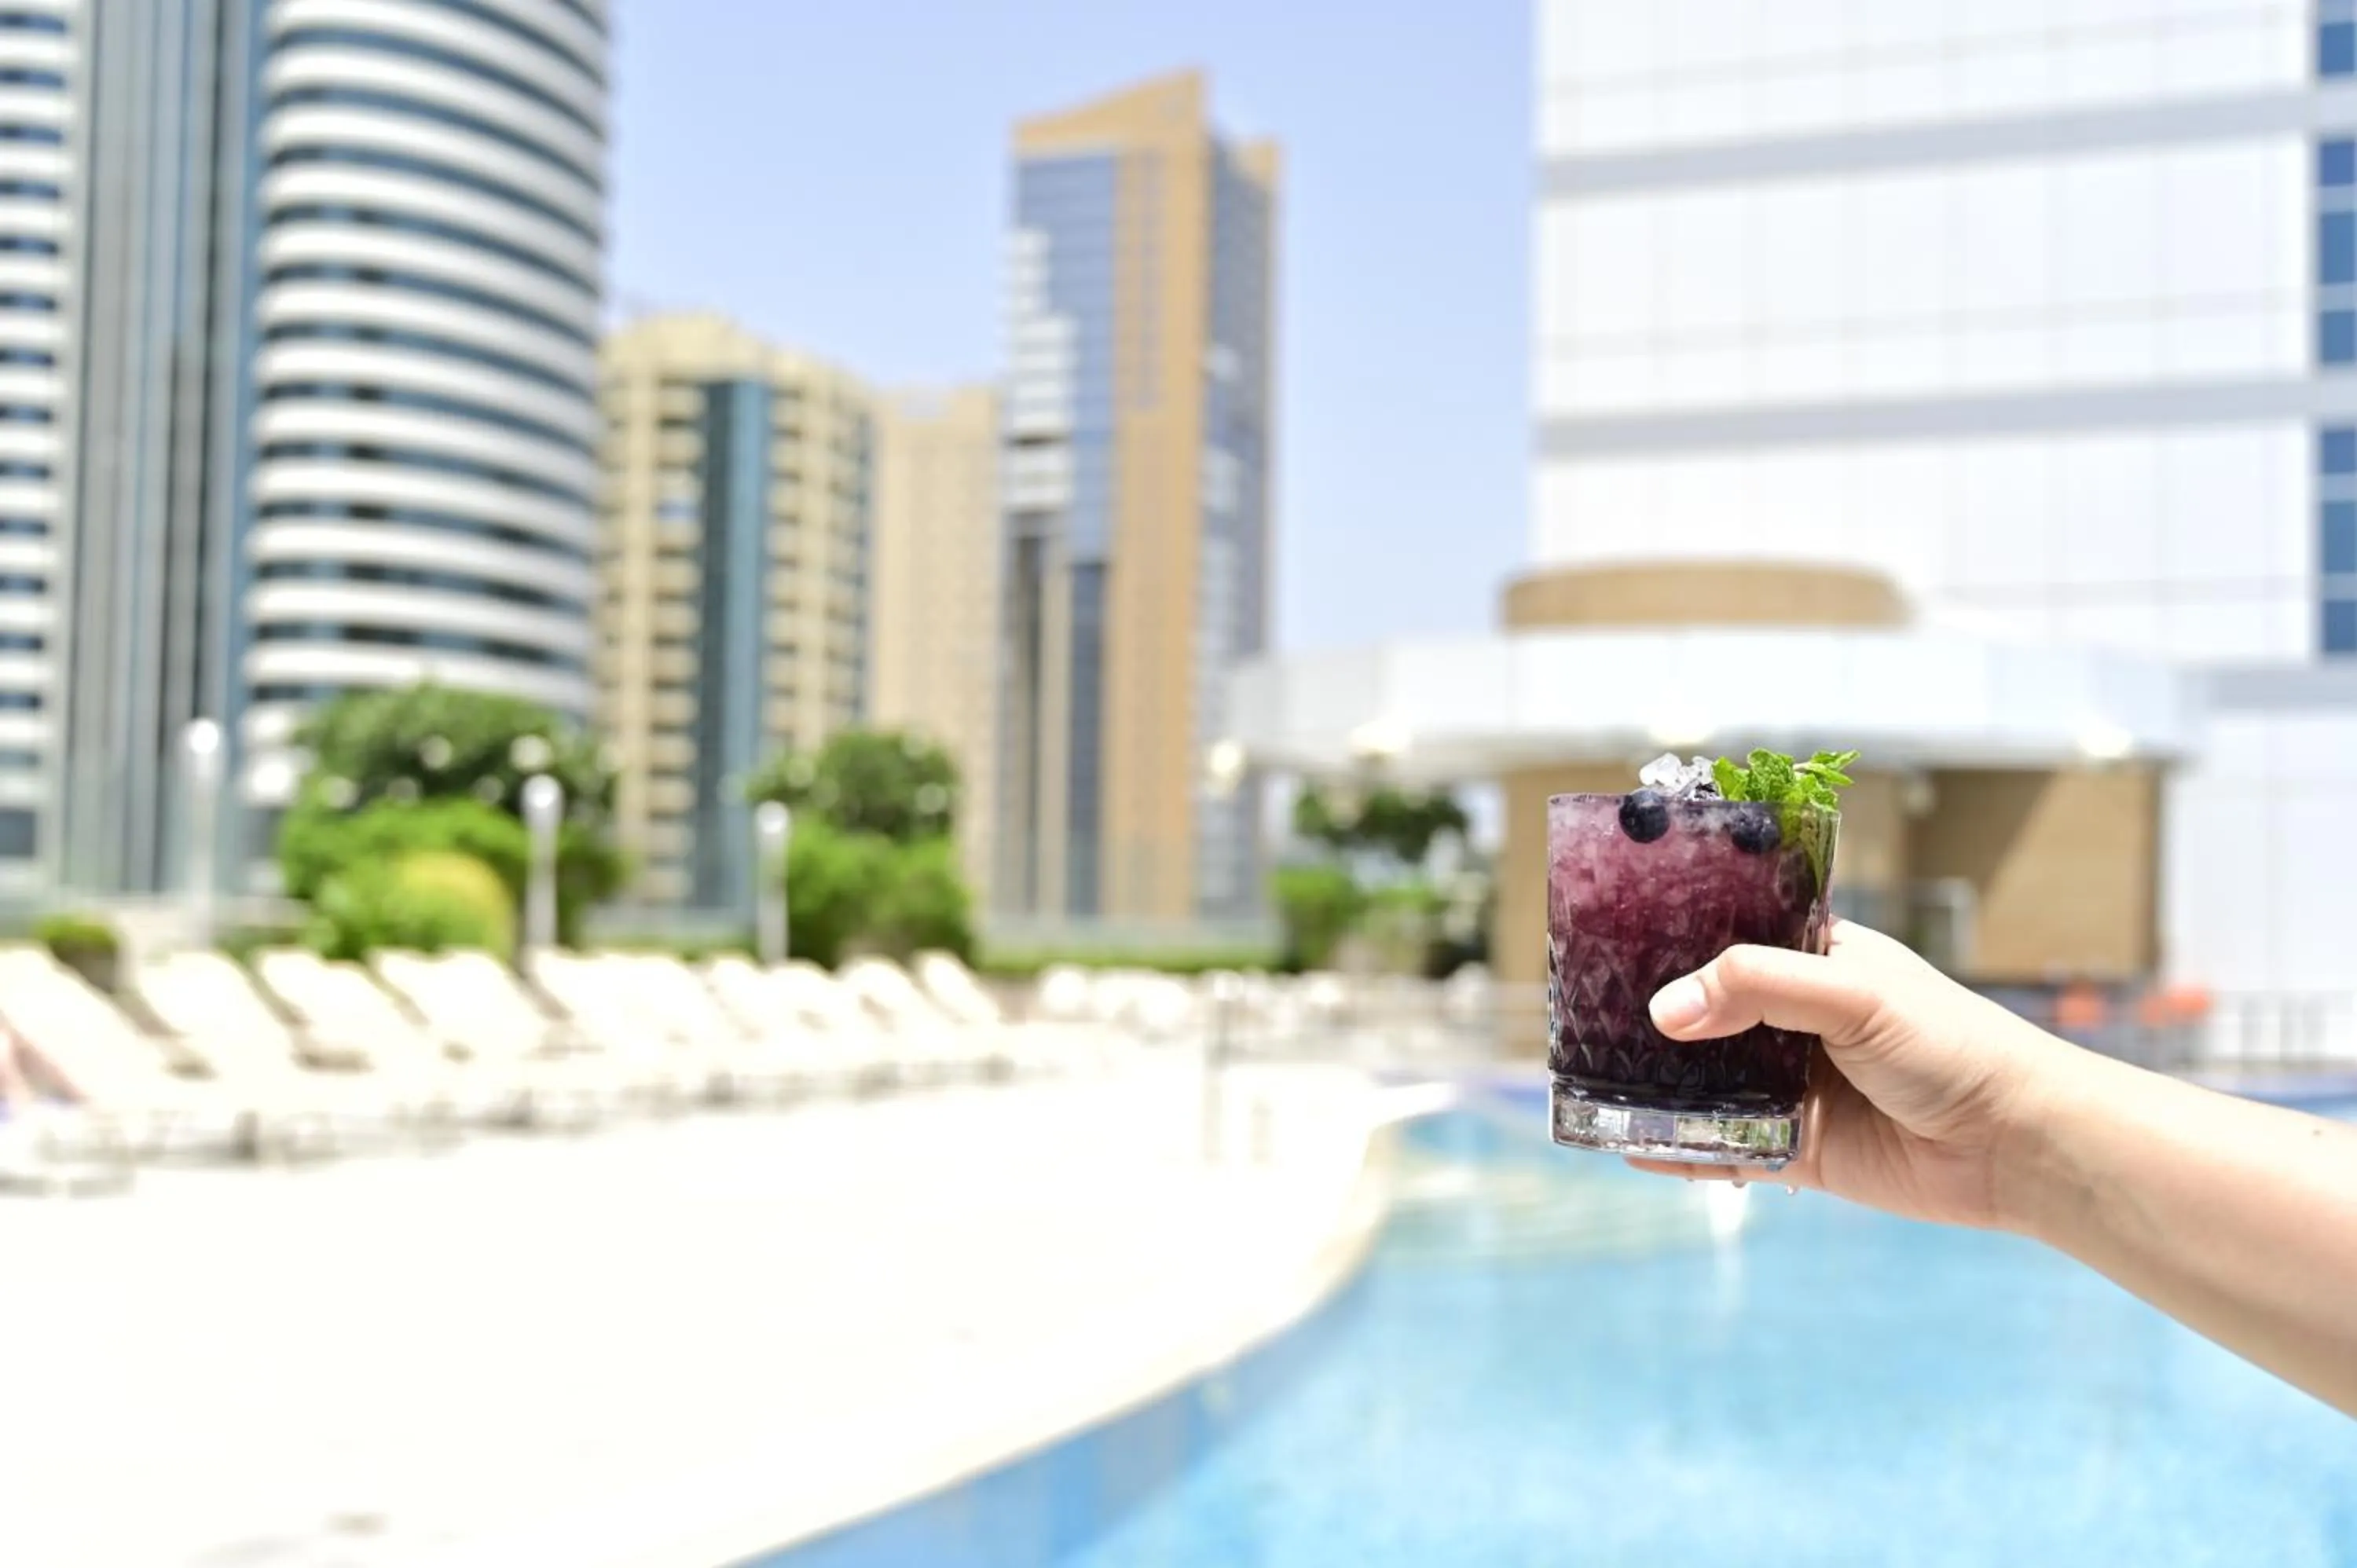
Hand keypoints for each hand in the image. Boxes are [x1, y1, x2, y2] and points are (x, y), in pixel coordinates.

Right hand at [1636, 921, 2082, 1228]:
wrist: (2019, 1144)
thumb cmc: (1953, 1046)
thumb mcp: (1852, 994)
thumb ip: (1757, 989)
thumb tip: (1664, 1013)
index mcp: (1815, 961)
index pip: (1728, 938)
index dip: (1672, 942)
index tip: (1605, 944)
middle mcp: (1797, 1021)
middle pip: (1706, 1016)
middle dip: (1651, 1022)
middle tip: (1577, 1024)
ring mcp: (1796, 1087)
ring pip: (1709, 1085)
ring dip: (1659, 1091)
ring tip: (1592, 1090)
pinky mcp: (1801, 1150)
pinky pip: (1727, 1150)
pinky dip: (1682, 1152)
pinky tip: (1632, 1152)